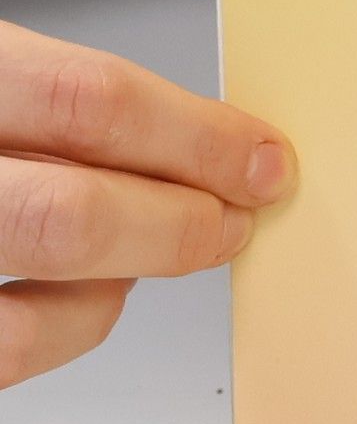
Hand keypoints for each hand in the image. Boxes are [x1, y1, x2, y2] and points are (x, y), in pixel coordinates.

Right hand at [0, 22, 293, 390]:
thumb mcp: (4, 79)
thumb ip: (71, 105)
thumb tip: (209, 136)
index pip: (90, 101)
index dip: (197, 137)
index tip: (264, 158)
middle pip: (78, 210)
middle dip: (185, 221)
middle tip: (237, 220)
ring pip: (56, 277)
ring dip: (142, 264)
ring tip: (168, 243)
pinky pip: (14, 344)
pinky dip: (74, 318)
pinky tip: (91, 287)